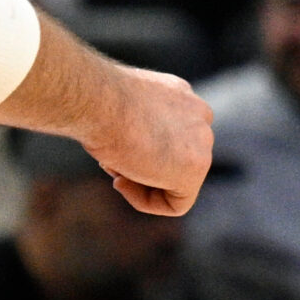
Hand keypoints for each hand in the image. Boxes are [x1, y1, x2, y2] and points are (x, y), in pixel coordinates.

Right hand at [83, 66, 212, 215]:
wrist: (98, 98)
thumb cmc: (96, 100)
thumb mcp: (119, 108)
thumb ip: (137, 125)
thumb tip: (131, 148)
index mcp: (180, 96)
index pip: (169, 134)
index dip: (138, 149)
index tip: (114, 148)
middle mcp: (198, 115)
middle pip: (174, 158)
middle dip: (139, 165)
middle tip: (110, 160)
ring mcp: (202, 141)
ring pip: (175, 180)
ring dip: (139, 180)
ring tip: (113, 164)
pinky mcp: (195, 167)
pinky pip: (177, 203)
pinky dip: (147, 202)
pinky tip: (121, 182)